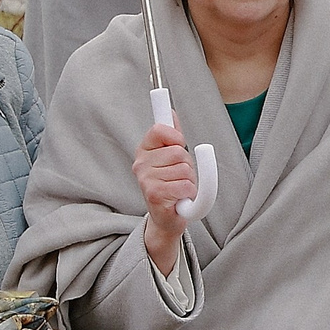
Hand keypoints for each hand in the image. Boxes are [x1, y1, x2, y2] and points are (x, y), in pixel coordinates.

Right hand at [133, 119, 194, 272]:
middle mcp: (140, 164)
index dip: (175, 136)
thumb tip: (170, 112)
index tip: (179, 143)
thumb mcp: (171, 157)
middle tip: (179, 177)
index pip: (159, 129)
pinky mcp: (154, 195)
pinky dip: (189, 194)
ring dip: (189, 181)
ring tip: (179, 189)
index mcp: (144, 150)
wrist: (167, 218)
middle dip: (187, 165)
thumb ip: (171, 135)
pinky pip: (185, 186)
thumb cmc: (171, 185)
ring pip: (184, 170)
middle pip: (178, 152)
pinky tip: (179, 199)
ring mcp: (145, 180)